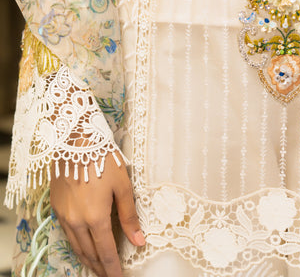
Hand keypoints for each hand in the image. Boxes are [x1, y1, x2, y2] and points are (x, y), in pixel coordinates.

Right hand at [50, 155, 144, 276]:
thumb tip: (139, 241)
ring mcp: (64, 215)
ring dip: (88, 259)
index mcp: (95, 217)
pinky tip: (84, 245)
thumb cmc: (104, 159)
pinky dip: (77, 245)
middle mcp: (76, 221)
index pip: (106, 253)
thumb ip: (129, 216)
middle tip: (111, 276)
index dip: (113, 269)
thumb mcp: (123, 186)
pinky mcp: (56, 207)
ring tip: (99, 267)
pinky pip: (67, 234)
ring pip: (76, 246)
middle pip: (89, 254)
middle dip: (101, 268)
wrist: (75, 140)